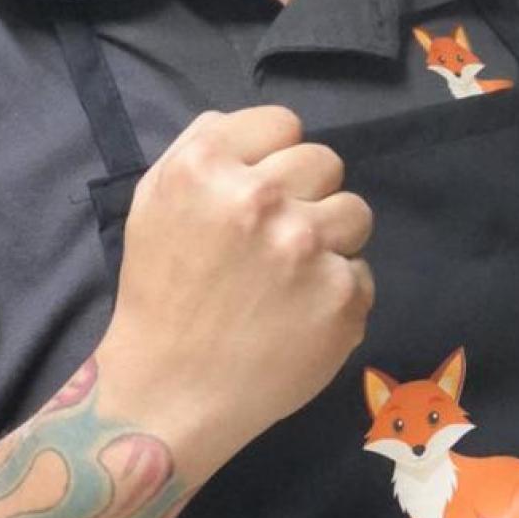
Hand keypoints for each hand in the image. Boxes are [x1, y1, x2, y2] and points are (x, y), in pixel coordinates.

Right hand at [97, 106, 373, 478]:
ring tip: (291, 278)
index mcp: (206, 166)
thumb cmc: (161, 294)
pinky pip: (361, 271)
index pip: (283, 124)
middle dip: (306, 195)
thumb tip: (265, 130)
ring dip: (331, 240)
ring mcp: (306, 248)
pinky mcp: (342, 296)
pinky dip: (337, 293)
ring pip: (356, 211)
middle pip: (325, 161)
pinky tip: (299, 317)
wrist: (169, 394)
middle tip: (275, 241)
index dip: (273, 157)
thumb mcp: (157, 201)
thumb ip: (206, 147)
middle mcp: (259, 199)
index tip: (259, 194)